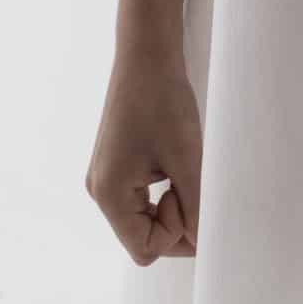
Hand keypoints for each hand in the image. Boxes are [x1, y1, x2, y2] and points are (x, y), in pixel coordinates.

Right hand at [84, 47, 202, 264]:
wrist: (145, 54)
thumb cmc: (164, 101)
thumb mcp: (187, 158)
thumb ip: (195, 206)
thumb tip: (202, 242)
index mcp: (109, 194)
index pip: (145, 249)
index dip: (176, 232)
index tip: (187, 193)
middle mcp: (99, 191)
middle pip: (142, 237)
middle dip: (173, 221)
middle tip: (190, 182)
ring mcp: (104, 177)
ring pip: (143, 218)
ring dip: (170, 204)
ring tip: (183, 168)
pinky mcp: (114, 164)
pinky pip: (139, 198)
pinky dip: (163, 190)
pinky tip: (174, 162)